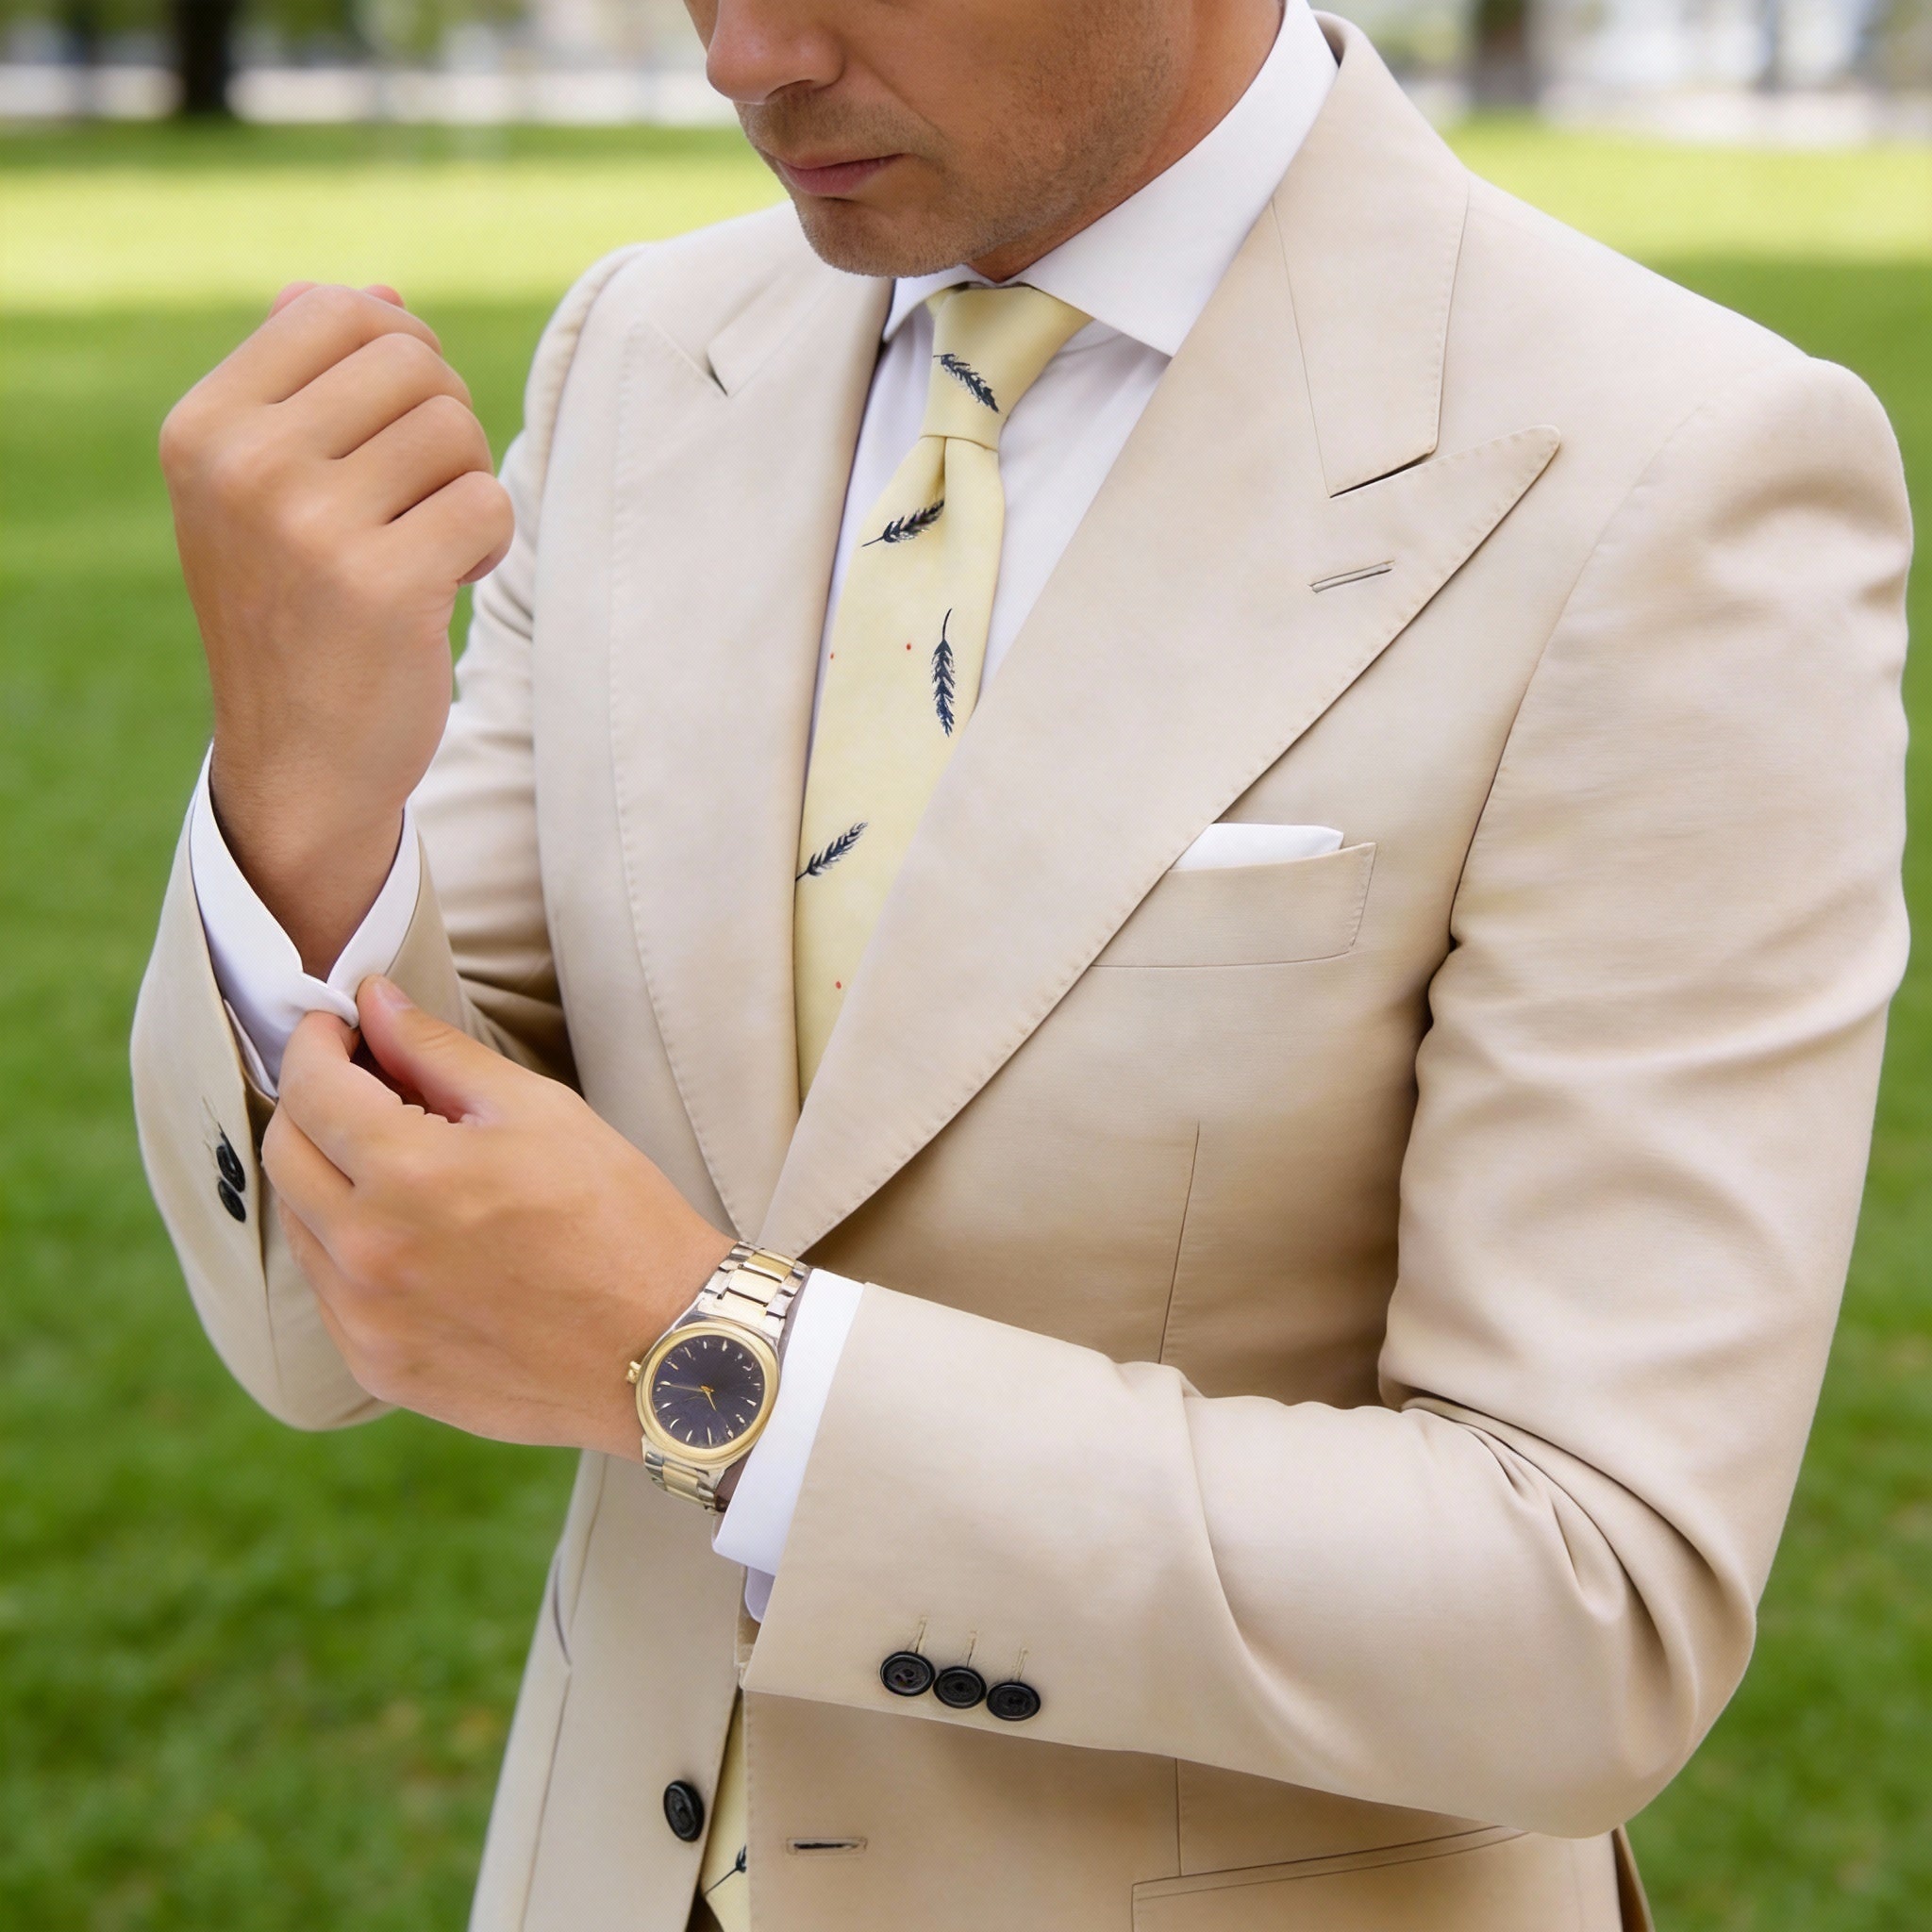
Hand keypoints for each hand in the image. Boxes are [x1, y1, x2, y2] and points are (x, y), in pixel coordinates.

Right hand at [158, 281, 512, 974]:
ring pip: (456, 431)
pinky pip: (487, 504)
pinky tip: (444, 586)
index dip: (402, 354)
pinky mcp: (381, 585)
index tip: (398, 427)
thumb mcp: (269, 490)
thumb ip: (314, 387)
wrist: (299, 760)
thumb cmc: (299, 611)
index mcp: (205, 426)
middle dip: (445, 425)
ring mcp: (307, 525)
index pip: (339, 310)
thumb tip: (380, 295)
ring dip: (465, 488)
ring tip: (424, 546)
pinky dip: (488, 545)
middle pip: (413, 364)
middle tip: (420, 497)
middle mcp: (243, 465)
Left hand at [262, 977, 735, 1457]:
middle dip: (311, 1103)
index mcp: (410, 1174)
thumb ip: (440, 1053)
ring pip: (300, 1225)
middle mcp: (369, 1253)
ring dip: (328, 1178)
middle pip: (285, 1154)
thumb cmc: (620, 1220)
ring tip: (398, 1162)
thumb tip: (376, 1004)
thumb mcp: (540, 1111)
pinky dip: (349, 1248)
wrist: (666, 1348)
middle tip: (361, 1083)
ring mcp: (367, 1321)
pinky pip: (330, 1291)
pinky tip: (413, 1235)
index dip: (314, 1043)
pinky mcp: (380, 1368)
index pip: (311, 1089)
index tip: (336, 1026)